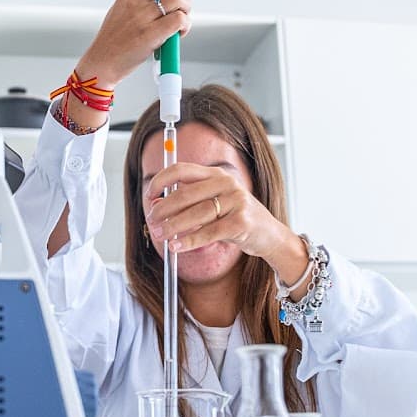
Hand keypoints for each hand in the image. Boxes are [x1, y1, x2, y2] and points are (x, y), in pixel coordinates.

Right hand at [76, 0, 193, 89]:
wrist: (101, 64)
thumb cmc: (114, 41)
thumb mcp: (122, 11)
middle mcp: (134, 1)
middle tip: (185, 2)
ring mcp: (141, 18)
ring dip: (187, 9)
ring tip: (181, 22)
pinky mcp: (148, 35)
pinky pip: (178, 20)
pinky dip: (185, 26)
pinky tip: (179, 33)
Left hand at [144, 162, 296, 264]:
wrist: (268, 234)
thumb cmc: (235, 218)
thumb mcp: (212, 205)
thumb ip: (187, 203)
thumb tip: (155, 205)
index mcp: (216, 175)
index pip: (181, 169)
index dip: (160, 181)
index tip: (149, 195)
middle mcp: (227, 184)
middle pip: (185, 194)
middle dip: (163, 209)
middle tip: (151, 222)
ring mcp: (236, 201)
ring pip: (195, 214)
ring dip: (172, 226)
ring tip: (160, 235)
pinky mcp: (241, 222)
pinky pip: (208, 233)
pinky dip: (189, 241)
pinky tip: (175, 247)